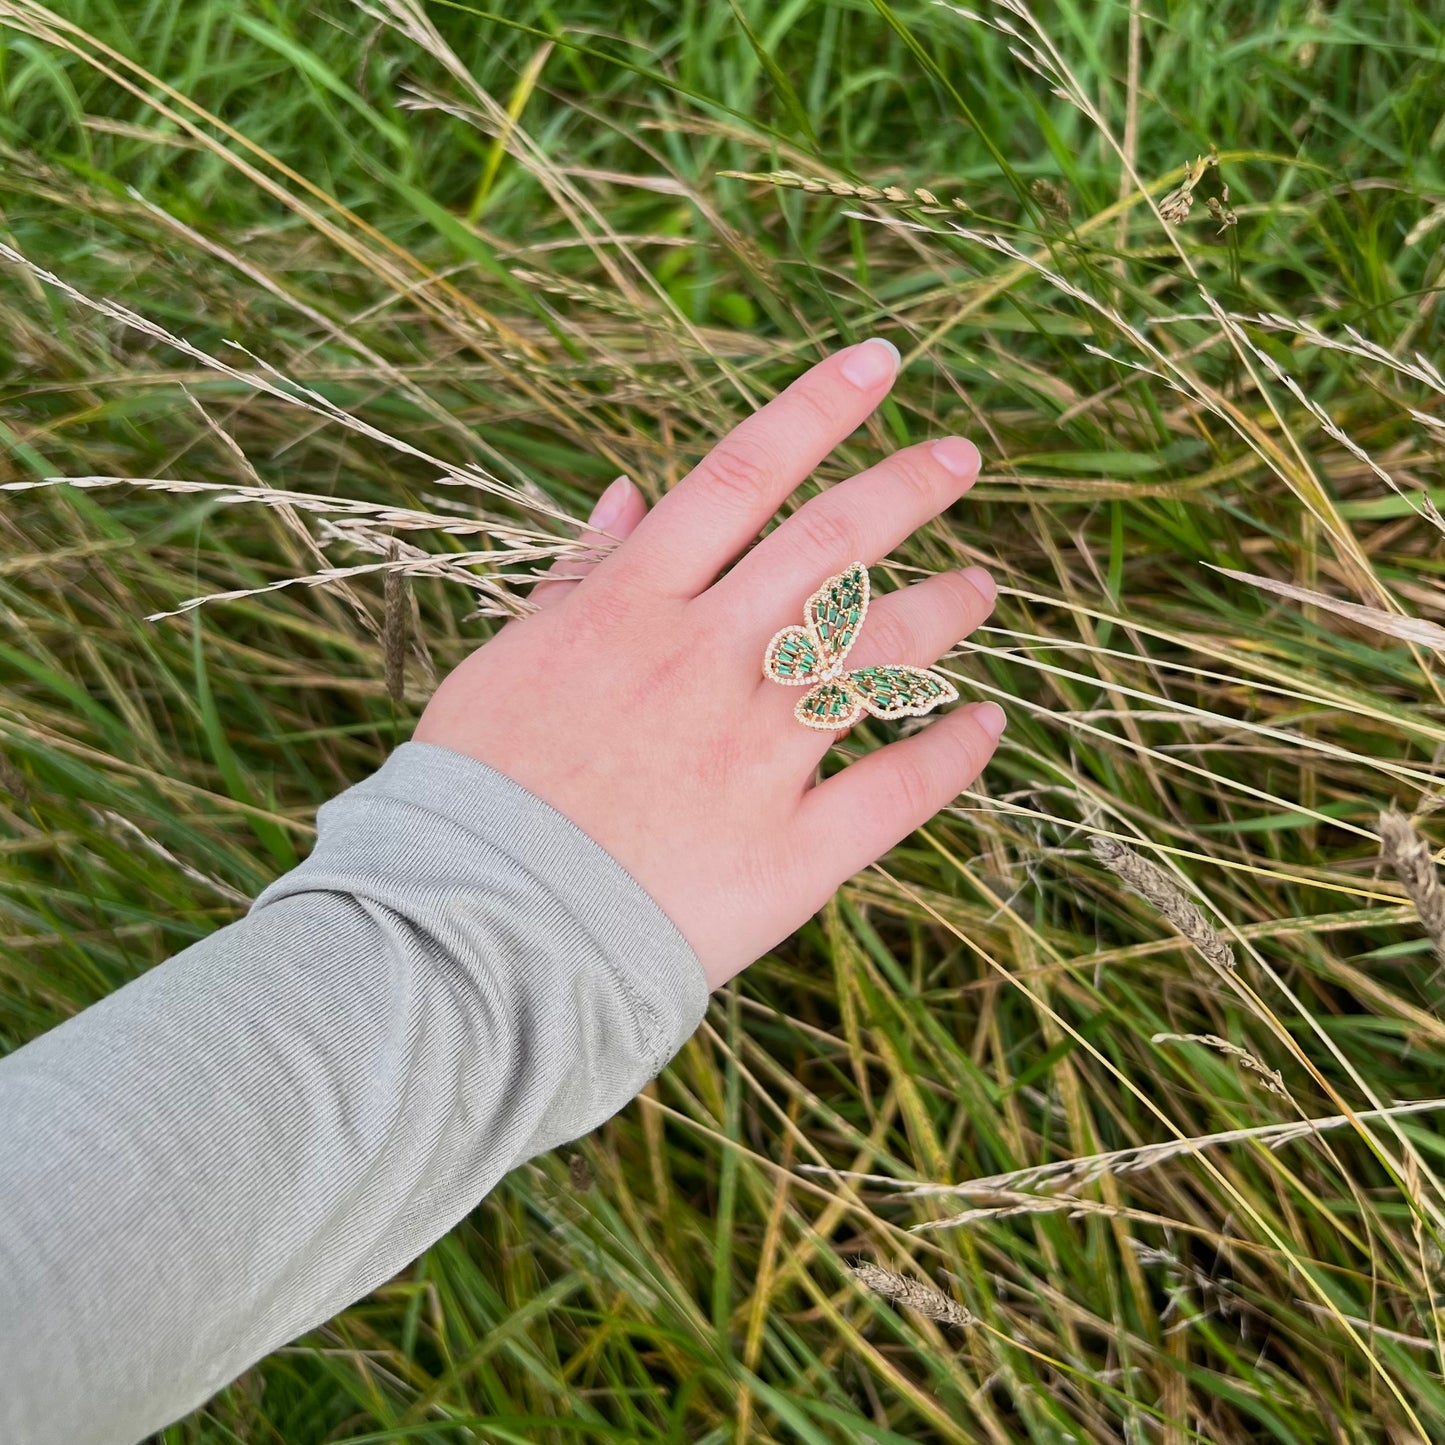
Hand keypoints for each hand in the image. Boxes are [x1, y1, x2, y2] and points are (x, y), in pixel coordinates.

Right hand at [414, 340, 1004, 989]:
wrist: (475, 934)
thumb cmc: (479, 794)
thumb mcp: (508, 662)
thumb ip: (577, 579)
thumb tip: (626, 493)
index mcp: (632, 610)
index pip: (740, 475)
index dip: (818, 406)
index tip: (884, 361)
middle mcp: (705, 664)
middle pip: (829, 547)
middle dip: (906, 488)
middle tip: (963, 460)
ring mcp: (752, 756)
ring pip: (875, 653)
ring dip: (941, 610)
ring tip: (982, 587)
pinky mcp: (789, 852)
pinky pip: (894, 791)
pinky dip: (950, 754)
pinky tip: (984, 724)